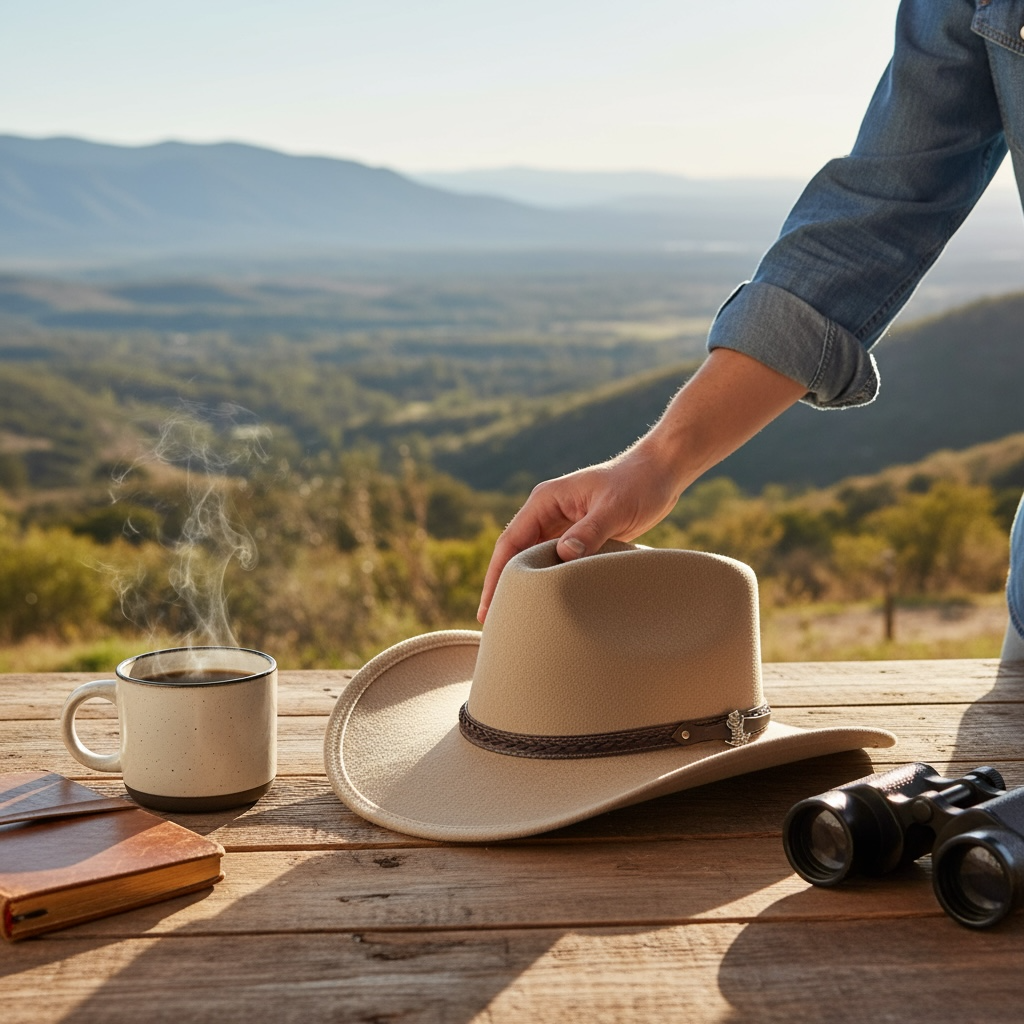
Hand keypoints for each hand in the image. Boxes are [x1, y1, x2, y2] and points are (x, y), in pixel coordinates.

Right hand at [476, 440, 683, 620]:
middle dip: (503, 586)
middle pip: (515, 554)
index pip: (511, 542)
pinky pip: (554, 561)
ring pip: (533, 560)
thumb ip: (590, 531)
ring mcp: (561, 524)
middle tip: (493, 623)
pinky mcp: (577, 535)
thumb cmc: (637, 484)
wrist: (660, 474)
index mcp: (545, 500)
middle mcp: (547, 512)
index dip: (497, 575)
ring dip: (524, 586)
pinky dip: (546, 582)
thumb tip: (563, 555)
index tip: (489, 606)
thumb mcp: (614, 508)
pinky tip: (545, 604)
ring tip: (515, 619)